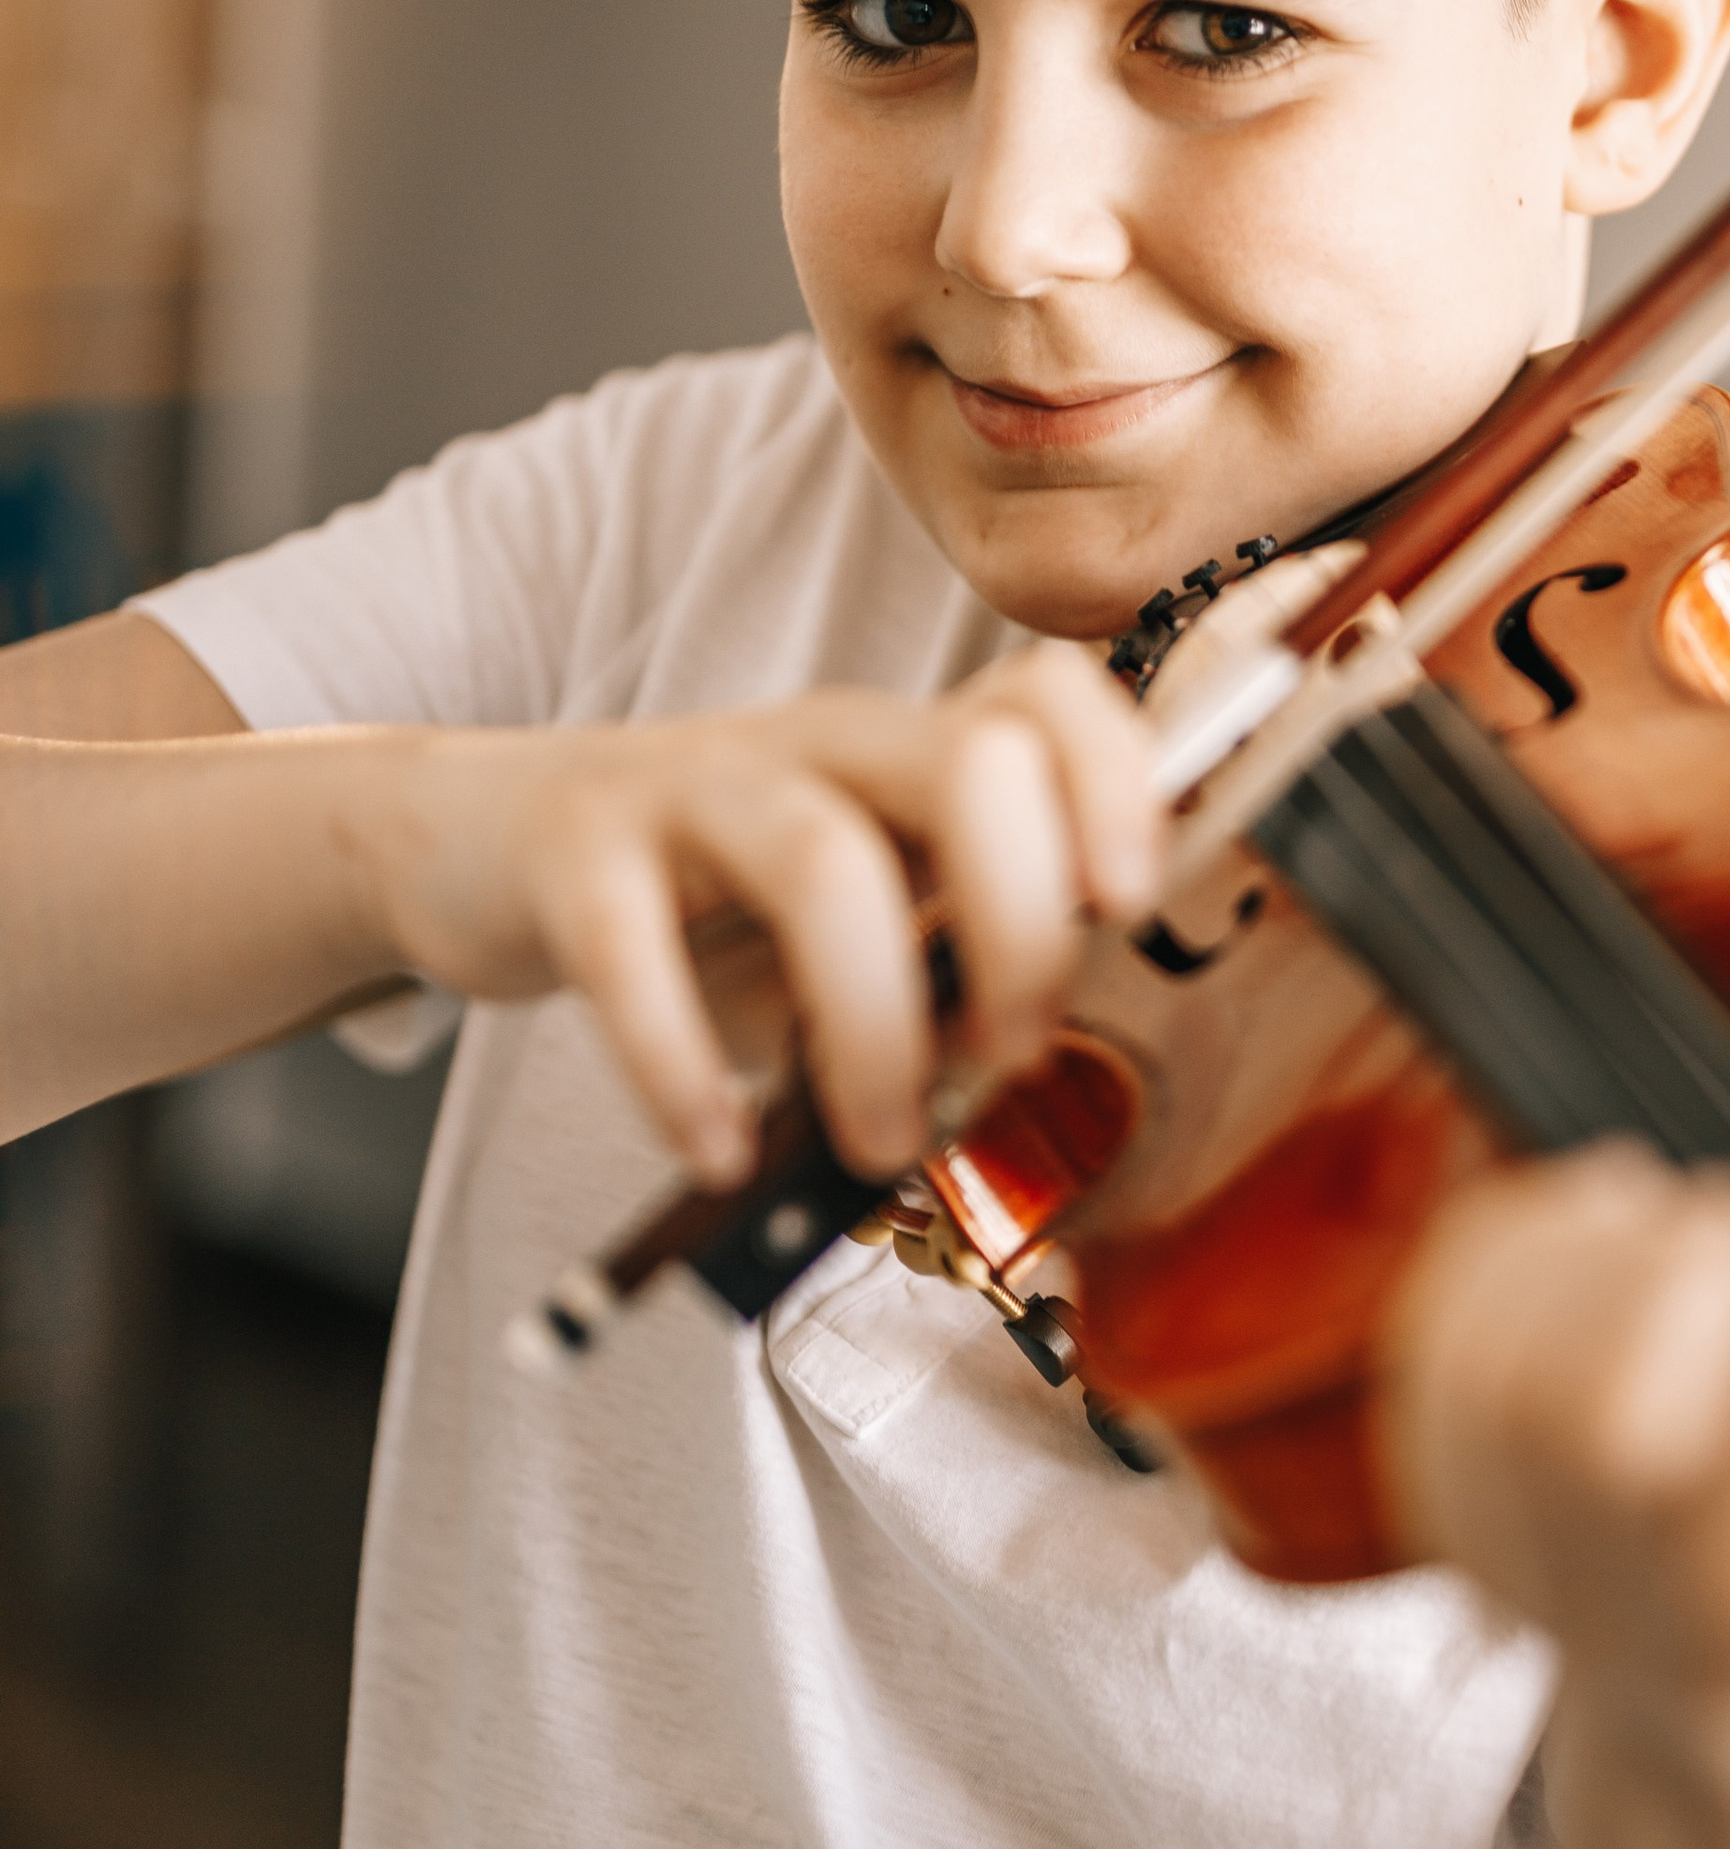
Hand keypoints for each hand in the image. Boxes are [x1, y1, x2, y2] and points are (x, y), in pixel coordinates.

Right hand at [354, 641, 1162, 1185]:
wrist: (482, 840)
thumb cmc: (708, 897)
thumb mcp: (858, 907)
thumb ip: (953, 957)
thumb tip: (1024, 1047)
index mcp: (908, 750)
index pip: (1044, 699)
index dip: (1116, 781)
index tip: (1129, 905)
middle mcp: (818, 744)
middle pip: (971, 767)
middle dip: (1023, 926)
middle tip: (1008, 1054)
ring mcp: (692, 784)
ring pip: (823, 861)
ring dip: (875, 1026)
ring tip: (876, 1136)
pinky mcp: (574, 850)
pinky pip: (634, 951)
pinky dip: (684, 1068)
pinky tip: (715, 1149)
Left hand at [1377, 1143, 1729, 1848]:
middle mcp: (1636, 1613)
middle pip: (1612, 1425)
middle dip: (1712, 1274)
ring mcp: (1521, 1552)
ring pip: (1513, 1365)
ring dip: (1617, 1245)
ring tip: (1703, 1233)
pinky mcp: (1447, 1482)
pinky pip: (1442, 1327)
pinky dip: (1515, 1241)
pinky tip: (1604, 1223)